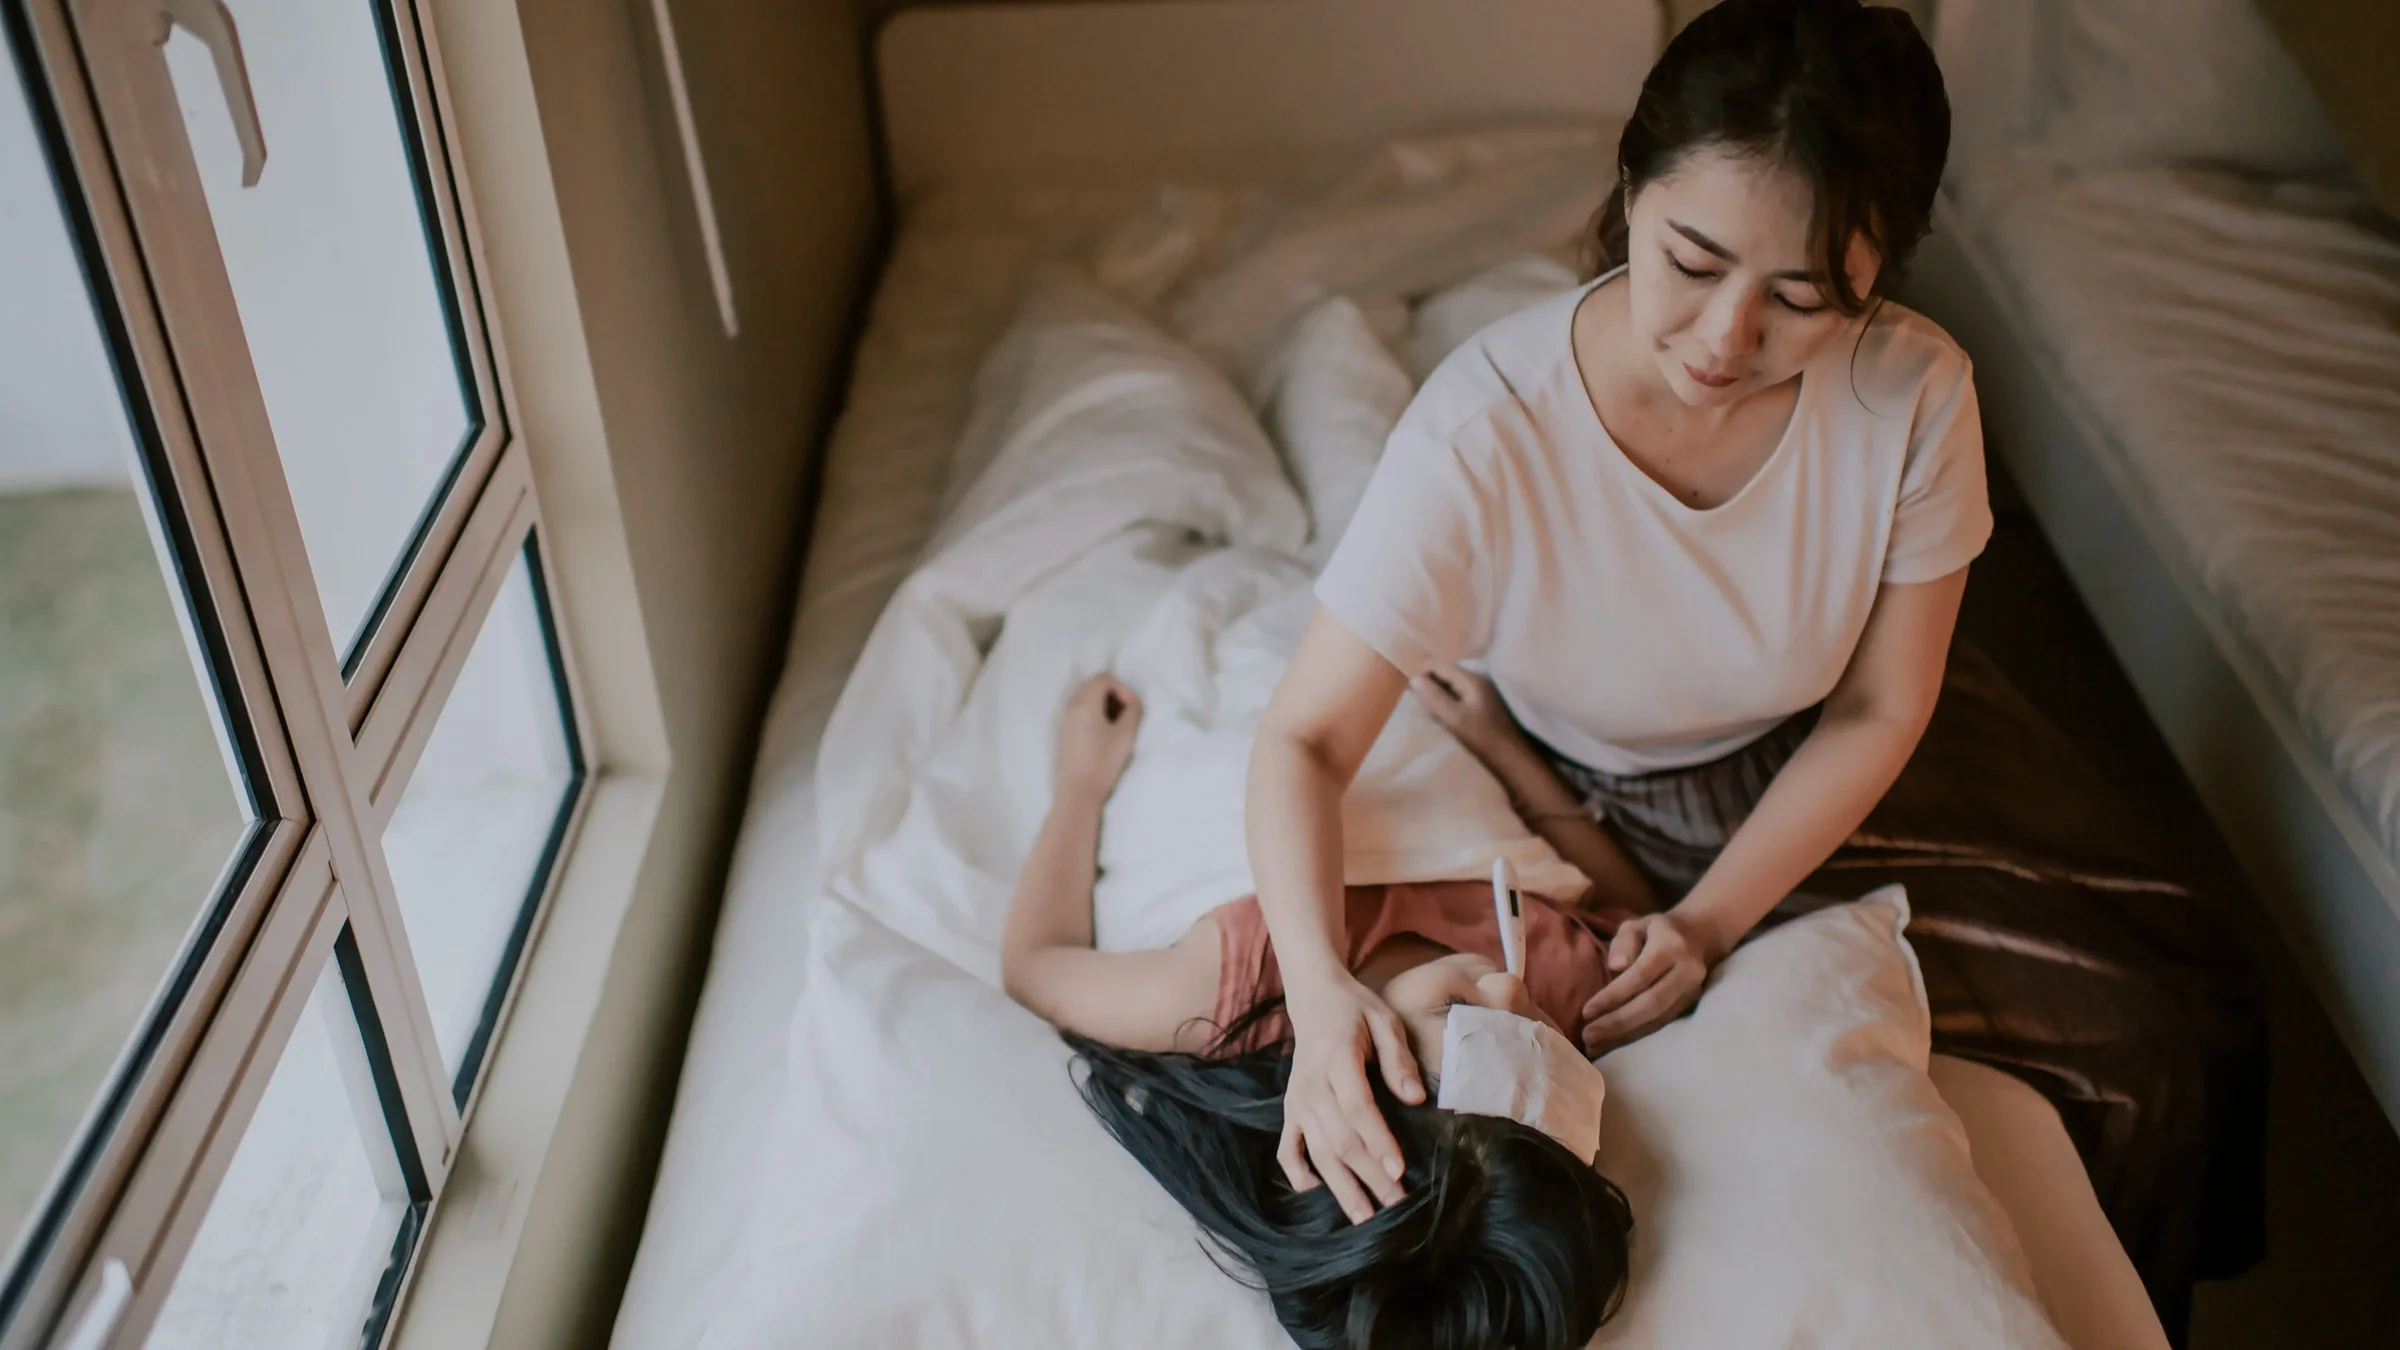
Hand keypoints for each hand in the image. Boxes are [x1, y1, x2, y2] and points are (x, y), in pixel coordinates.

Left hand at [1054, 674, 1141, 800]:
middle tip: (1125, 712)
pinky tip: (1102, 733)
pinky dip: (1091, 713)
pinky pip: (1077, 711)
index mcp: (1084, 703)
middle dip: (1112, 693)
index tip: (1132, 707)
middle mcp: (1070, 707)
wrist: (1077, 792)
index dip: (1122, 687)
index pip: (1103, 679)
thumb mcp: (1125, 735)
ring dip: (1101, 703)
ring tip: (1116, 723)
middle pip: (1091, 685)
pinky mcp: (1062, 733)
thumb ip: (1133, 711)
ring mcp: (1063, 720)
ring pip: (1083, 698)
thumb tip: (1132, 702)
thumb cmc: (1103, 762)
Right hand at [1278, 968, 1424, 1224]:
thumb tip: (1416, 1099)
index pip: (1358, 1108)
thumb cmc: (1356, 1011)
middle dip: (1368, 1176)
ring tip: (1365, 1218)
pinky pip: (1288, 1150)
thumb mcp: (1385, 1021)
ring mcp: (1297, 1101)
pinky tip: (1316, 1195)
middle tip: (1397, 1206)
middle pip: (1340, 1139)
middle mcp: (1312, 1085)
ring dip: (1341, 1187)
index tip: (1400, 1171)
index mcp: (1337, 1059)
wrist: (1313, 997)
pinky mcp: (1290, 1110)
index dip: (1378, 1141)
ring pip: (1318, 1152)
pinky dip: (1298, 1174)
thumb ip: (1398, 1059)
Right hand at [1410, 662, 1530, 767]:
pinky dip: (1447, 703)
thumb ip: (1434, 698)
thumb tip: (1414, 679)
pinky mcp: (1482, 705)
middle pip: (1445, 673)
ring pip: (1451, 685)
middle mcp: (1477, 680)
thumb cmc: (1483, 738)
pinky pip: (1458, 696)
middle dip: (1428, 684)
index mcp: (1471, 680)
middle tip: (1414, 701)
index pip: (1439, 665)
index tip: (1406, 688)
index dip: (1421, 673)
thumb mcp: (1455, 719)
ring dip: (1437, 694)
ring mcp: (1481, 693)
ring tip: (1425, 710)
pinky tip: (1441, 717)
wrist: (1512, 758)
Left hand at [1578, 910, 1719, 1053]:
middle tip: (1587, 1037)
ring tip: (1595, 1046)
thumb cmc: (1656, 932)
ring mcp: (1693, 991)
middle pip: (1652, 1003)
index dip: (1614, 996)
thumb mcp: (1635, 925)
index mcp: (1671, 946)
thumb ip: (1624, 942)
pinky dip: (1637, 1035)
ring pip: (1659, 1019)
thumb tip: (1616, 967)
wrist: (1698, 938)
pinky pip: (1662, 1024)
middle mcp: (1687, 971)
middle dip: (1618, 1023)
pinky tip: (1614, 1043)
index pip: (1641, 975)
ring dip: (1625, 1035)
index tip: (1586, 1012)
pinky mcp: (1691, 1006)